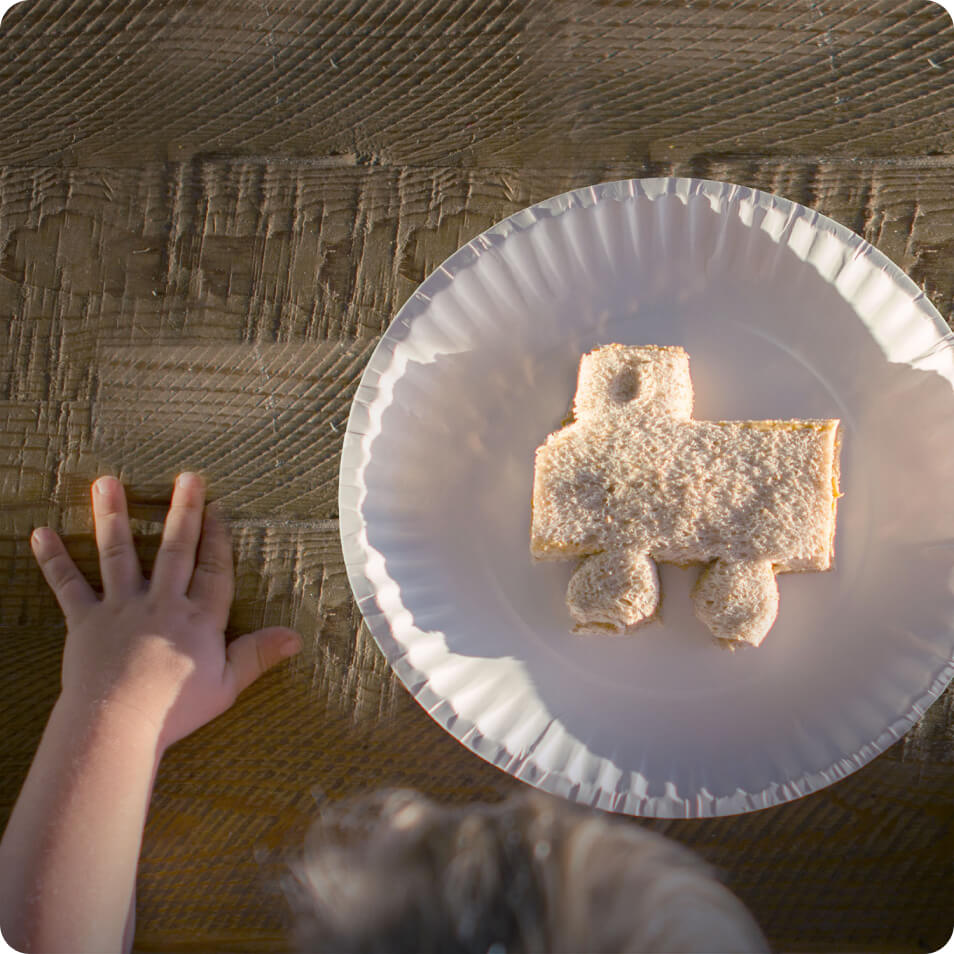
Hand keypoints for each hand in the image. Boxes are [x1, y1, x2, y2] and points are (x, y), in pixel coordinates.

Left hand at [30, 473, 302, 751]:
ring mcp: (121, 608)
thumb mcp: (228, 684)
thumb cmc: (176, 709)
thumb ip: (259, 655)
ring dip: (113, 515)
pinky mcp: (85, 621)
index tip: (219, 507)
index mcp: (199, 618)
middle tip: (187, 477)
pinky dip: (54, 560)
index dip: (218, 537)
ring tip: (107, 482)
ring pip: (118, 553)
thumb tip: (297, 636)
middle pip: (175, 549)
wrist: (118, 724)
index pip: (214, 569)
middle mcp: (162, 603)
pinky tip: (41, 534)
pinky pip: (68, 585)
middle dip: (183, 510)